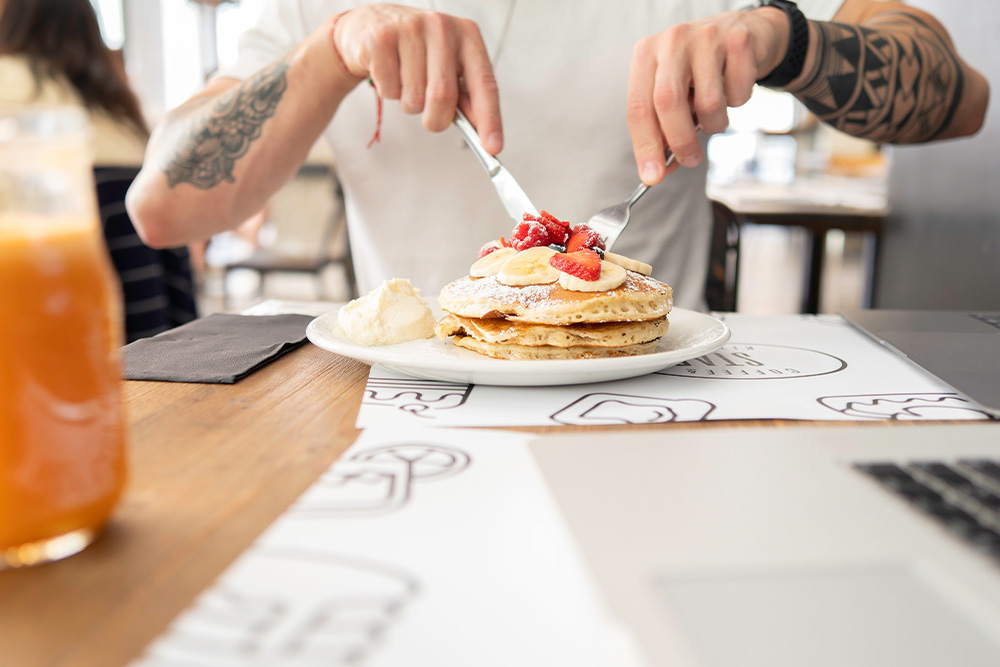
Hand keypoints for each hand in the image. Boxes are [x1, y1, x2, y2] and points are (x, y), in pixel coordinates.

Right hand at [332, 4, 502, 153]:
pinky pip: (389, 91)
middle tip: (431, 116)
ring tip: (405, 81)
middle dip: (436, 119)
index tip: (492, 147)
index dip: (490, 119)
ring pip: (414, 98)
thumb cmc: (416, 51)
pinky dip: (388, 93)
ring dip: (409, 103)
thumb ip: (466, 97)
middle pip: (443, 96)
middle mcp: (442, 27)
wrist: (372, 25)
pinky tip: (389, 72)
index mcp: (467, 35)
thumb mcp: (447, 67)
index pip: (484, 84)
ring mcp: (410, 29)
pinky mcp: (381, 39)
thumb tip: (481, 131)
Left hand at [627, 8, 788, 183]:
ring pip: (708, 102)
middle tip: (690, 160)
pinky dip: (738, 102)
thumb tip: (658, 170)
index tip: (653, 176)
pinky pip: (738, 93)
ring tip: (715, 113)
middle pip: (667, 102)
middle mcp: (671, 42)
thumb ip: (664, 130)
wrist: (743, 33)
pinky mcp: (738, 40)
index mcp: (646, 55)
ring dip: (715, 123)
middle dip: (679, 141)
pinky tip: (733, 87)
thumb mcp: (676, 95)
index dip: (645, 146)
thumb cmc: (701, 71)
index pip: (638, 107)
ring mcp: (705, 37)